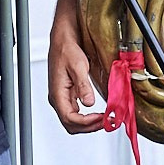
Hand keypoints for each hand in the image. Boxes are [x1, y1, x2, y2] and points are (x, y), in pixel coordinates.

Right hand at [47, 2, 105, 133]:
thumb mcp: (77, 65)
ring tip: (105, 119)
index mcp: (57, 92)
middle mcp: (58, 97)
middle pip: (71, 124)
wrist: (63, 37)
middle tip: (106, 122)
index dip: (87, 123)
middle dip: (89, 127)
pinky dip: (88, 117)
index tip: (102, 118)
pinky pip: (77, 113)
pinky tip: (98, 113)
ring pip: (74, 121)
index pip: (69, 118)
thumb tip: (89, 102)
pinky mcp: (68, 94)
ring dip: (89, 124)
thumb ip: (83, 85)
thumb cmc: (66, 47)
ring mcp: (62, 97)